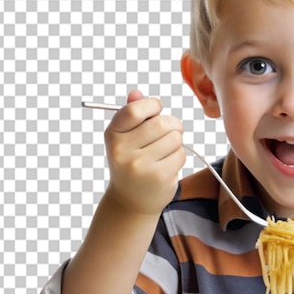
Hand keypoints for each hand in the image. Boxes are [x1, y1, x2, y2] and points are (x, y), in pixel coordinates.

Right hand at [103, 90, 185, 215]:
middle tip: (172, 130)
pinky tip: (167, 163)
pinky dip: (179, 156)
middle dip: (173, 124)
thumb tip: (137, 93)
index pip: (134, 110)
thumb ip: (132, 115)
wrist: (131, 200)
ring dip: (176, 141)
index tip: (157, 109)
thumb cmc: (131, 162)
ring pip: (175, 138)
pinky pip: (180, 154)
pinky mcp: (159, 177)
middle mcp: (123, 151)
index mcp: (113, 135)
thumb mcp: (125, 138)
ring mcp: (141, 166)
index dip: (152, 105)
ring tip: (166, 149)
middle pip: (161, 123)